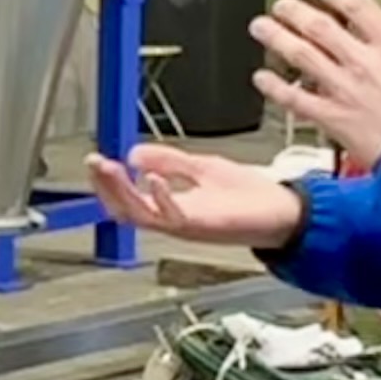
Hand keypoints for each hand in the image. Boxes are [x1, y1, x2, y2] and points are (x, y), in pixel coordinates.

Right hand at [85, 143, 304, 249]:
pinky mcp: (203, 225)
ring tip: (108, 168)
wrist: (287, 214)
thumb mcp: (202, 168)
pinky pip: (173, 216)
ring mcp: (186, 224)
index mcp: (171, 206)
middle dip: (105, 185)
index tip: (96, 159)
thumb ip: (169, 161)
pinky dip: (160, 197)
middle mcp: (173, 219)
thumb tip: (134, 154)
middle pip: (124, 209)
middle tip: (93, 162)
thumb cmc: (252, 197)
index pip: (127, 198)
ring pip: (140, 214)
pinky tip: (151, 179)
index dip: (107, 181)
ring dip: (121, 191)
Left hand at [250, 0, 380, 165]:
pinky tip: (261, 78)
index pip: (359, 8)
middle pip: (320, 28)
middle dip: (296, 12)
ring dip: (277, 39)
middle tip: (281, 5)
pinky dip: (275, 88)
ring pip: (301, 56)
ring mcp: (344, 89)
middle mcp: (363, 62)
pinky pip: (295, 99)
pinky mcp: (332, 117)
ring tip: (261, 27)